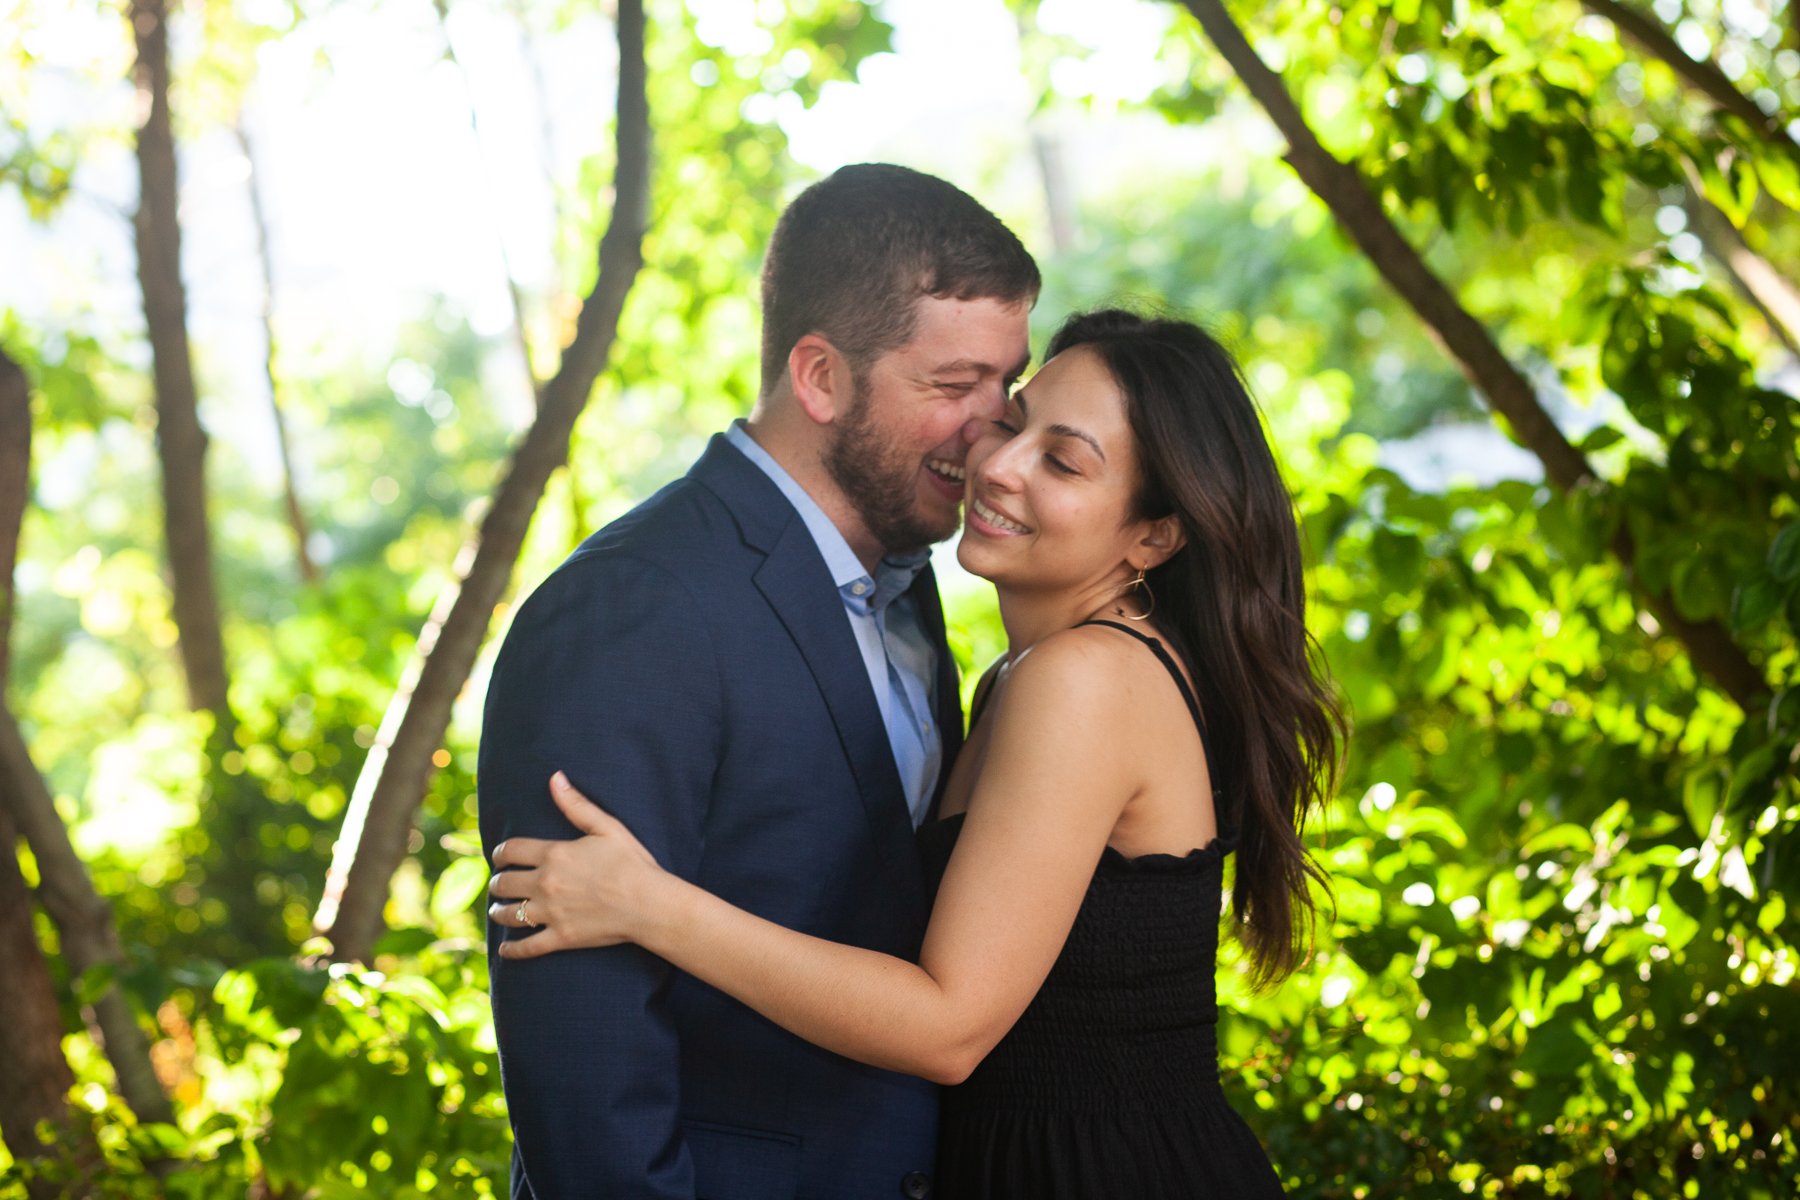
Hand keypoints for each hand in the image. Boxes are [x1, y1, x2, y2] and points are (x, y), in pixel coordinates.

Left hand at [487, 771, 664, 958]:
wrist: (650, 903)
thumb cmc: (632, 863)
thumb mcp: (606, 827)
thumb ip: (576, 804)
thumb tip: (554, 778)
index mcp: (554, 854)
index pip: (511, 850)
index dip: (500, 852)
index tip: (500, 856)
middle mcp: (545, 883)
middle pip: (504, 883)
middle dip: (498, 882)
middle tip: (500, 883)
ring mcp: (551, 913)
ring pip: (509, 915)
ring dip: (499, 911)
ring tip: (500, 910)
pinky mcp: (561, 938)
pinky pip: (527, 947)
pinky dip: (512, 950)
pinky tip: (505, 949)